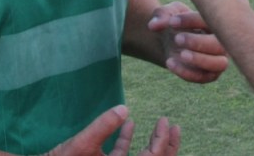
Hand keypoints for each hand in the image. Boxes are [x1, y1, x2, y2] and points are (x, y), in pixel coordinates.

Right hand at [40, 105, 179, 155]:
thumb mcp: (81, 144)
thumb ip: (102, 127)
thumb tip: (123, 108)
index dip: (164, 142)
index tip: (167, 122)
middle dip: (166, 145)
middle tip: (172, 125)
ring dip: (152, 143)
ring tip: (160, 123)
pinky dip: (128, 142)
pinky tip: (128, 123)